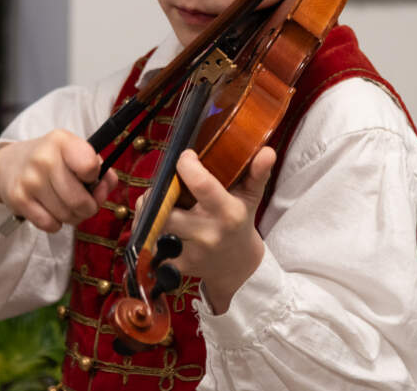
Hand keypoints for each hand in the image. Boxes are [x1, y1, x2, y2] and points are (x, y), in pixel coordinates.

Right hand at [0, 130, 118, 233]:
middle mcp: (43, 158)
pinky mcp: (18, 199)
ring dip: (73, 217)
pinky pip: (50, 225)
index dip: (96, 178)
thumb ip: (101, 169)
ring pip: (67, 215)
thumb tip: (106, 186)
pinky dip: (55, 223)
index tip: (89, 177)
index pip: (90, 166)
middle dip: (89, 207)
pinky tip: (51, 210)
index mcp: (62, 141)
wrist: (10, 163)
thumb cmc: (52, 160)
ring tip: (67, 205)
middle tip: (85, 202)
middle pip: (80, 201)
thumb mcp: (75, 152)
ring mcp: (29, 180)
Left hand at [158, 146, 274, 313]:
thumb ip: (258, 172)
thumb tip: (267, 151)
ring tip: (157, 202)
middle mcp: (208, 234)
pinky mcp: (177, 266)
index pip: (201, 184)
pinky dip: (149, 231)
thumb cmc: (240, 222)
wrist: (236, 266)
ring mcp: (191, 253)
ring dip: (149, 210)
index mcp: (227, 213)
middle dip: (158, 192)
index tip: (186, 157)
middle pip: (167, 208)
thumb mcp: (251, 197)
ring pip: (154, 226)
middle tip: (162, 185)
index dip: (186, 165)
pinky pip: (151, 245)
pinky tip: (157, 223)